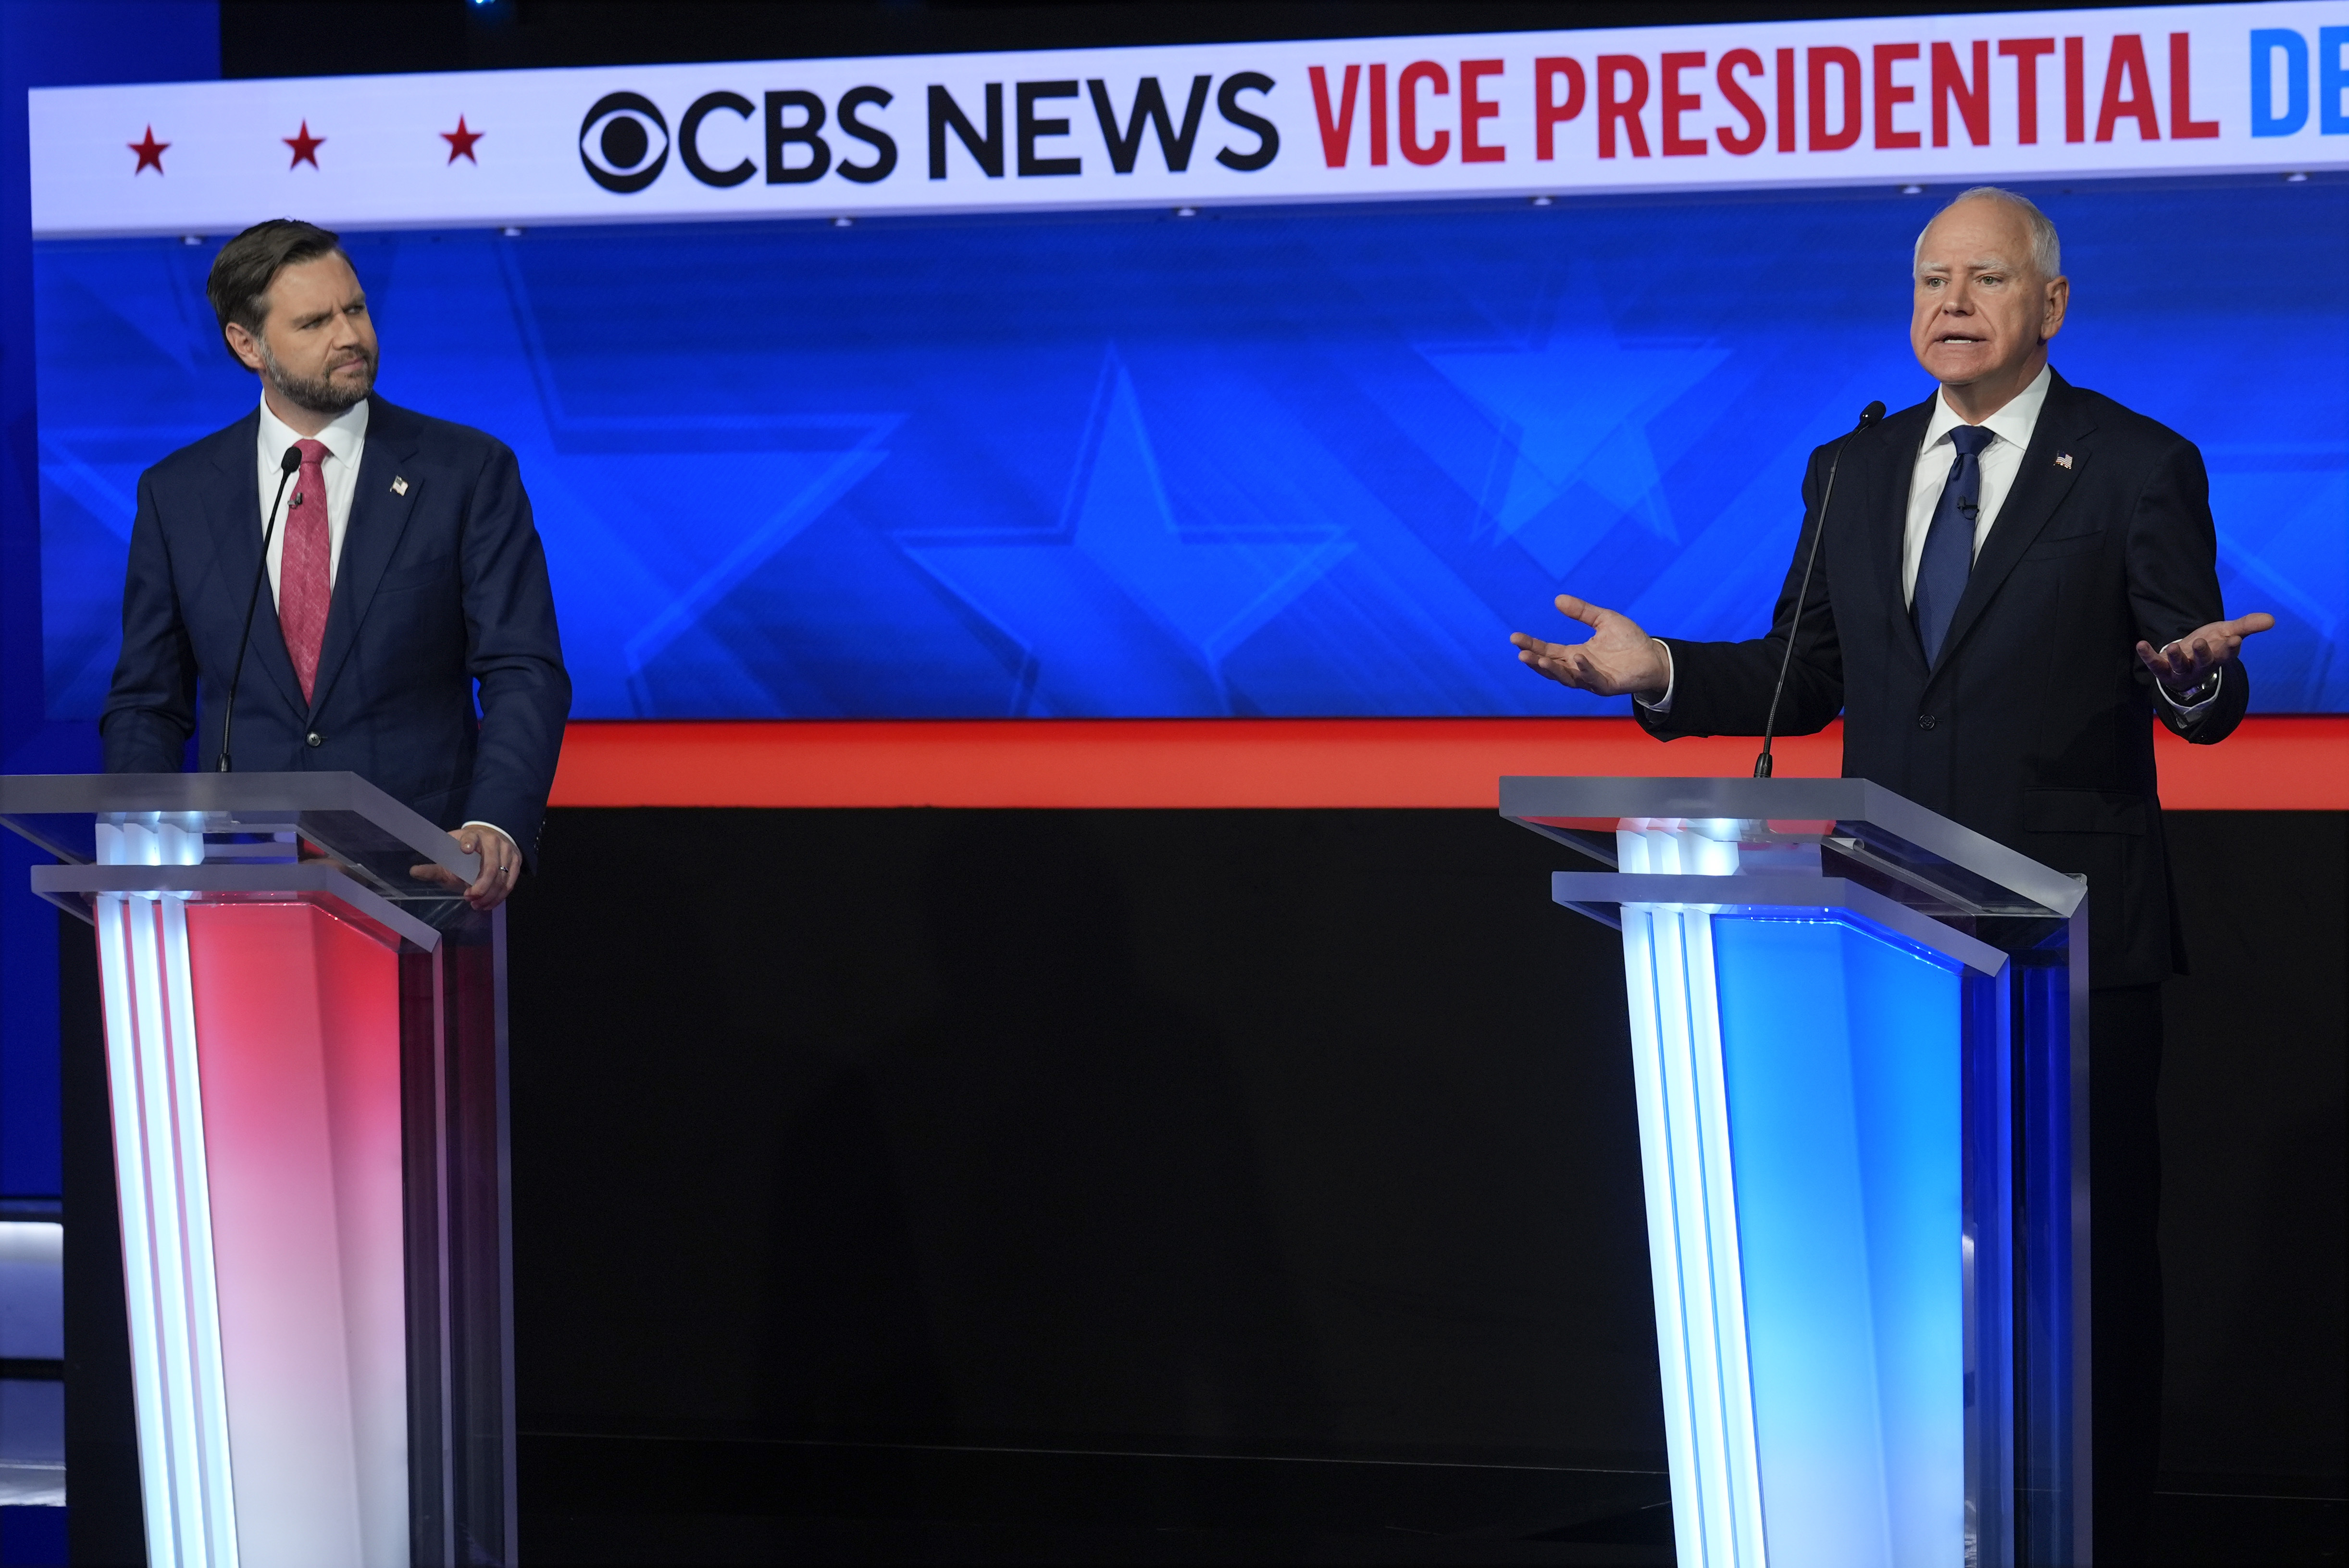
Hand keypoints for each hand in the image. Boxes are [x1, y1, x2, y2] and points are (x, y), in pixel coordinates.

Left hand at [410, 824, 522, 910]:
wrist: (490, 841)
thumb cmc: (465, 851)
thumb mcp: (450, 855)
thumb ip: (434, 867)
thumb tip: (413, 872)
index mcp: (473, 836)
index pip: (471, 838)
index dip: (469, 843)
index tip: (465, 850)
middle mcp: (493, 841)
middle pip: (490, 866)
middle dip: (481, 886)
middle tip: (469, 898)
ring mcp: (507, 851)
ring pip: (502, 878)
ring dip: (490, 895)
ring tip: (477, 905)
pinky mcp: (516, 861)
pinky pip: (510, 883)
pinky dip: (499, 896)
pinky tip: (488, 904)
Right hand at [1510, 595, 1670, 698]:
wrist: (1654, 656)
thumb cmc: (1630, 640)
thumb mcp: (1603, 619)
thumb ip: (1582, 612)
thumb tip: (1557, 599)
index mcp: (1576, 654)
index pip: (1548, 651)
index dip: (1532, 645)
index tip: (1514, 638)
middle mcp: (1579, 669)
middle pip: (1551, 666)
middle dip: (1534, 661)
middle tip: (1520, 653)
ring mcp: (1591, 679)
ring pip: (1566, 677)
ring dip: (1551, 670)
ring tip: (1538, 660)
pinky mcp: (1606, 686)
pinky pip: (1591, 679)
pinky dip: (1583, 669)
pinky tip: (1577, 658)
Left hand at [2135, 613, 2273, 697]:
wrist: (2187, 658)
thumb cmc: (2211, 644)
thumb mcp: (2228, 632)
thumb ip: (2248, 625)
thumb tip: (2272, 619)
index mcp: (2219, 656)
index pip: (2227, 654)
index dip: (2230, 648)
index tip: (2234, 639)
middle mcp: (2201, 665)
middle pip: (2204, 662)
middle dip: (2204, 653)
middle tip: (2201, 642)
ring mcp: (2181, 669)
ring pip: (2180, 666)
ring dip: (2177, 657)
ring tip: (2175, 646)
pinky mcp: (2163, 669)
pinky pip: (2155, 664)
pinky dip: (2148, 655)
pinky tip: (2141, 644)